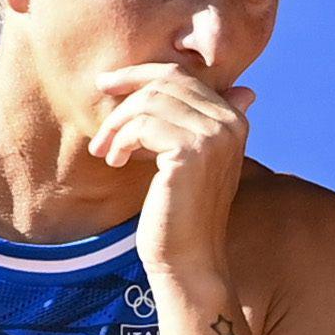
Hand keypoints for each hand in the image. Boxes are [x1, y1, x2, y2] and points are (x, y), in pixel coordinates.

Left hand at [89, 63, 253, 298]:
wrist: (187, 260)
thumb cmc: (180, 214)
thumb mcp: (185, 160)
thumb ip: (184, 122)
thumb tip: (182, 94)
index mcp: (234, 119)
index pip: (182, 76)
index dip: (139, 74)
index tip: (105, 83)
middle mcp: (230, 122)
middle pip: (165, 83)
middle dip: (124, 100)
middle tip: (100, 133)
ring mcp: (214, 136)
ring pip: (149, 102)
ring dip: (117, 125)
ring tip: (104, 152)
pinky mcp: (192, 152)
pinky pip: (143, 125)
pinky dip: (121, 141)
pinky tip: (114, 162)